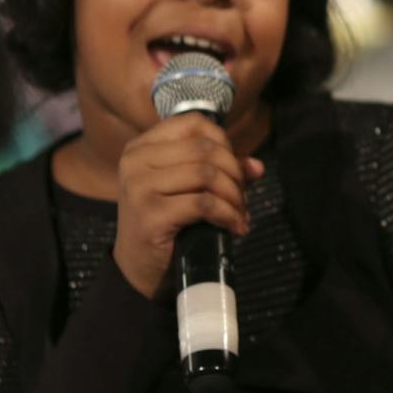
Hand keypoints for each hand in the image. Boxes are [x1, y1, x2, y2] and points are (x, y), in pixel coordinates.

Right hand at [114, 117, 263, 298]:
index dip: (223, 143)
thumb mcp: (188, 189)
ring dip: (233, 196)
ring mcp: (139, 187)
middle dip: (234, 173)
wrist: (140, 268)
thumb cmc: (166, 223)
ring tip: (239, 214)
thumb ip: (220, 171)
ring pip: (206, 174)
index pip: (193, 124)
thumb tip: (257, 166)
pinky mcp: (150, 214)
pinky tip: (233, 227)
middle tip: (241, 197)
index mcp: (141, 147)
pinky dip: (227, 214)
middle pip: (204, 149)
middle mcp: (136, 161)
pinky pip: (204, 203)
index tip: (233, 168)